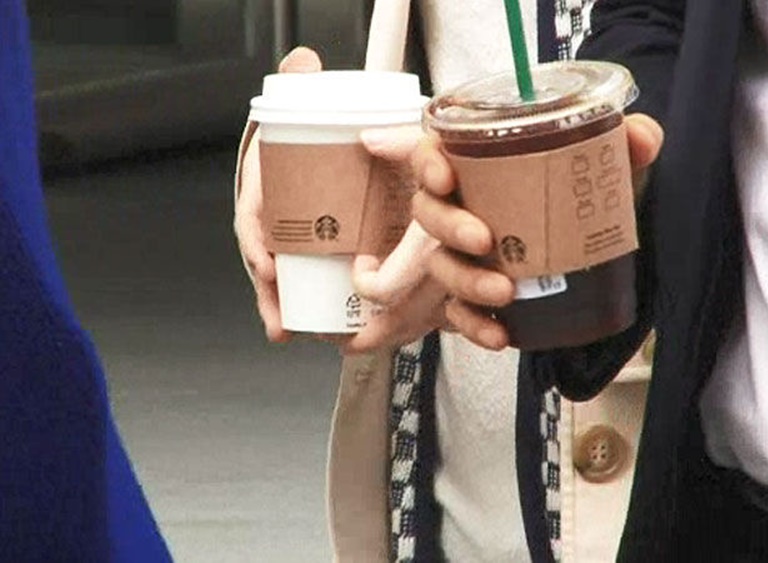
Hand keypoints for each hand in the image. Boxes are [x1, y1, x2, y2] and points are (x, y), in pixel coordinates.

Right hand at [236, 47, 444, 351]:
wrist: (297, 152)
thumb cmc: (296, 140)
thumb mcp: (297, 113)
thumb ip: (297, 85)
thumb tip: (303, 61)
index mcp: (262, 187)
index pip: (252, 217)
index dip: (257, 243)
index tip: (268, 265)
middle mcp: (267, 219)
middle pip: (261, 259)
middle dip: (266, 292)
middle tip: (278, 317)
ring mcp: (281, 240)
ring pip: (273, 280)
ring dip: (275, 310)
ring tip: (284, 333)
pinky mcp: (300, 256)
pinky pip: (291, 286)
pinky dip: (289, 311)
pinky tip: (293, 333)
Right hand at [411, 113, 664, 349]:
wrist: (599, 253)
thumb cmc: (583, 198)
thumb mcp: (608, 166)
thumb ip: (627, 143)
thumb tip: (643, 138)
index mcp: (478, 167)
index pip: (432, 155)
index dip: (427, 163)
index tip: (446, 177)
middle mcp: (462, 208)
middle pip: (428, 212)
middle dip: (450, 226)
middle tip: (485, 239)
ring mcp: (464, 255)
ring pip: (442, 266)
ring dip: (467, 281)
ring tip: (504, 291)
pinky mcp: (475, 297)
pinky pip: (461, 314)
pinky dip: (476, 326)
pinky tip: (501, 334)